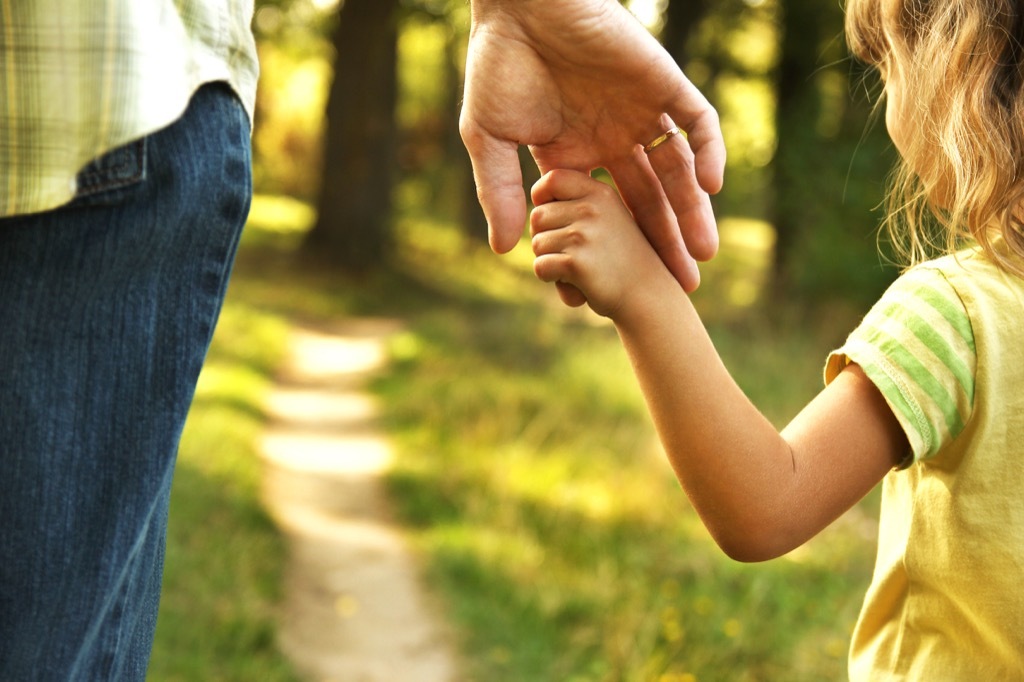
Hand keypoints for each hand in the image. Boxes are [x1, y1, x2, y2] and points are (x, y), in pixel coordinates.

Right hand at [461, 0, 724, 295]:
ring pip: (677, 170)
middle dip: (664, 243)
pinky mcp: (662, 82)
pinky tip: (712, 186)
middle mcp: (612, 138)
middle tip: (681, 287)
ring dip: (692, 210)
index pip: (604, 214)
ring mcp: (640, 112)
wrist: (521, 4)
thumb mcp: (489, 138)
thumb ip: (499, 191)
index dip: (612, 250)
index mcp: (574, 155)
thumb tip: (503, 249)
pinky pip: (696, 121)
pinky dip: (708, 151)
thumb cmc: (497, 64)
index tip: (613, 290)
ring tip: (701, 255)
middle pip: (648, 201)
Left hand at [531, 169, 672, 317]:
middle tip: (572, 254)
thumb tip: (536, 205)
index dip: (542, 198)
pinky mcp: (576, 262)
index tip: (552, 218)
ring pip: (537, 243)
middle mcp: (593, 208)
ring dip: (549, 261)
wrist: (648, 297)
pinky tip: (576, 283)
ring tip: (579, 269)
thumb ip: (578, 205)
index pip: (552, 178)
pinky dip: (551, 279)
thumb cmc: (621, 259)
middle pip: (537, 216)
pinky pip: (541, 267)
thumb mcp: (608, 219)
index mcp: (601, 193)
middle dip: (545, 238)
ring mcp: (584, 234)